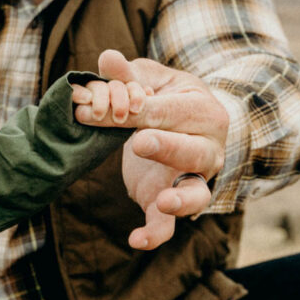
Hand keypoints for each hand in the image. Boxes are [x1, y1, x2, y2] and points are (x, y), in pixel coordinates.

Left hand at [75, 50, 227, 249]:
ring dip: (181, 198)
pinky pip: (170, 224)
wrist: (184, 126)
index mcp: (201, 109)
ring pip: (196, 192)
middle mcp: (207, 147)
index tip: (92, 110)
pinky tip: (136, 241)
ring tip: (164, 201)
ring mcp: (195, 178)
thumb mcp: (150, 78)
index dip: (131, 110)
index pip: (165, 111)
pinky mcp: (173, 200)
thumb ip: (128, 73)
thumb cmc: (164, 96)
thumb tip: (107, 58)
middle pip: (192, 150)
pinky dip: (156, 234)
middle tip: (140, 141)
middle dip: (166, 146)